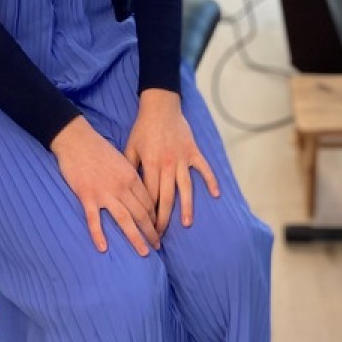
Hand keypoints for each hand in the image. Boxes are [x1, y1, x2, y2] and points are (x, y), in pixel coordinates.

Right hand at [50, 116, 160, 255]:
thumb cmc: (99, 148)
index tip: (158, 228)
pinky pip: (94, 219)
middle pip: (141, 213)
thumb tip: (140, 193)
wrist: (76, 140)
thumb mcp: (122, 159)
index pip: (148, 202)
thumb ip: (130, 176)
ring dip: (135, 238)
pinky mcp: (87, 196)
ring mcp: (104, 192)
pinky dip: (98, 235)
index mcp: (131, 176)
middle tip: (157, 246)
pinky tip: (103, 248)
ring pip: (124, 219)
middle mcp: (121, 186)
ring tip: (144, 252)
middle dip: (151, 231)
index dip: (155, 217)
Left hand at [124, 89, 220, 235]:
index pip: (149, 195)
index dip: (146, 213)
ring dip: (186, 207)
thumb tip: (125, 191)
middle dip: (162, 218)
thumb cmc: (143, 128)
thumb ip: (129, 168)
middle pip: (166, 197)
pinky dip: (210, 181)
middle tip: (160, 235)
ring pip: (185, 188)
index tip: (144, 227)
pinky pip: (204, 168)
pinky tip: (216, 194)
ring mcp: (182, 158)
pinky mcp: (193, 152)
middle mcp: (167, 164)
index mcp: (150, 164)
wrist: (160, 106)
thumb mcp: (130, 147)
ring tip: (186, 223)